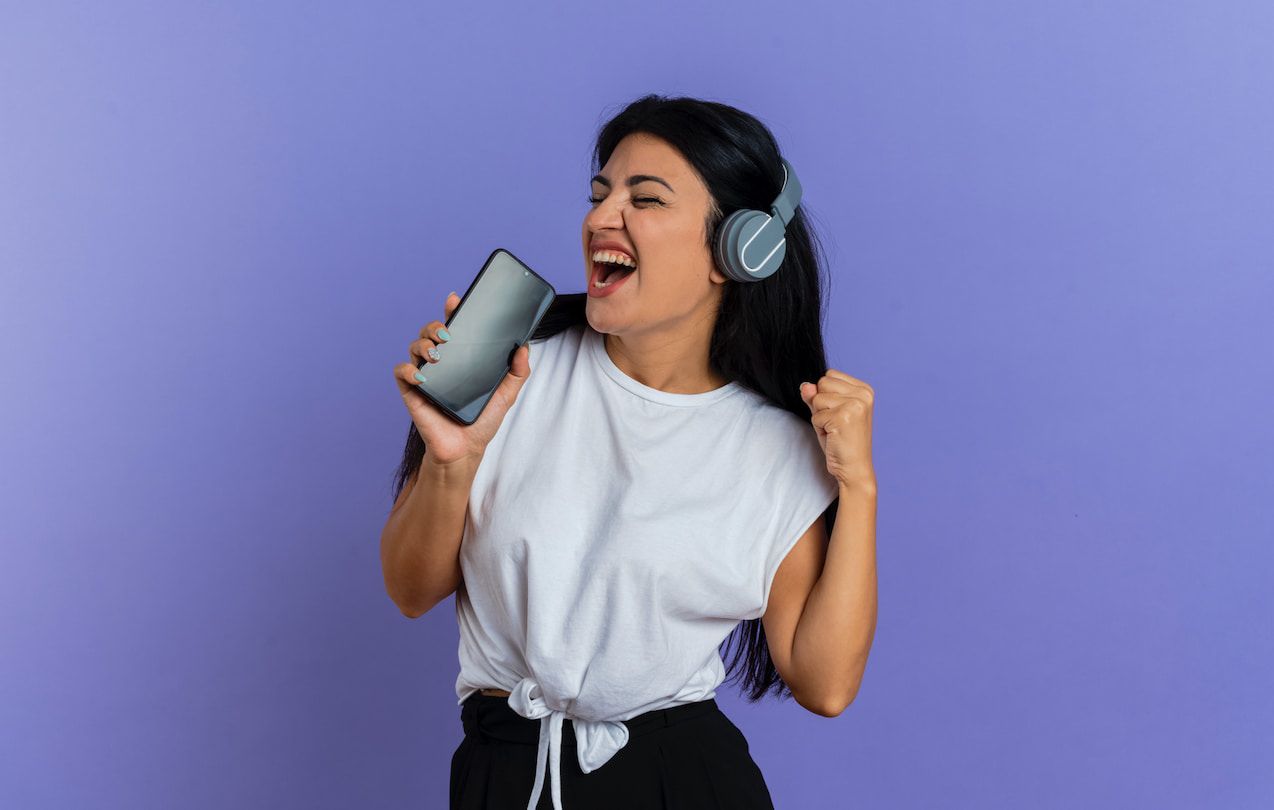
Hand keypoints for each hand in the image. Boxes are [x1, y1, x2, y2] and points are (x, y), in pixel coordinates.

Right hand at [393, 291, 531, 465]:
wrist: (465, 450)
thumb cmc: (481, 422)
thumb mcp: (505, 395)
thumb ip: (517, 372)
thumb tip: (524, 347)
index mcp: (461, 359)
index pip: (454, 329)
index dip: (452, 311)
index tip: (455, 300)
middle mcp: (441, 364)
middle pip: (430, 333)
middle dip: (435, 325)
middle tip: (448, 334)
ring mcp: (425, 376)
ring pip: (414, 346)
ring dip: (422, 344)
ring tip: (437, 354)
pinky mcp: (411, 392)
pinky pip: (401, 372)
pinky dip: (408, 370)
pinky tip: (421, 376)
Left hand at [799, 370, 875, 489]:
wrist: (854, 468)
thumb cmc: (843, 442)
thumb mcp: (828, 413)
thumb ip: (817, 396)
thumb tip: (805, 385)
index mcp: (864, 389)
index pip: (829, 375)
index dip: (826, 395)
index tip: (840, 414)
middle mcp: (863, 394)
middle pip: (822, 383)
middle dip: (821, 404)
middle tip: (835, 423)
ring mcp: (855, 404)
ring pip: (817, 398)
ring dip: (819, 417)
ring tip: (834, 430)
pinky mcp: (843, 417)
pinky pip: (815, 415)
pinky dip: (819, 428)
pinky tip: (834, 436)